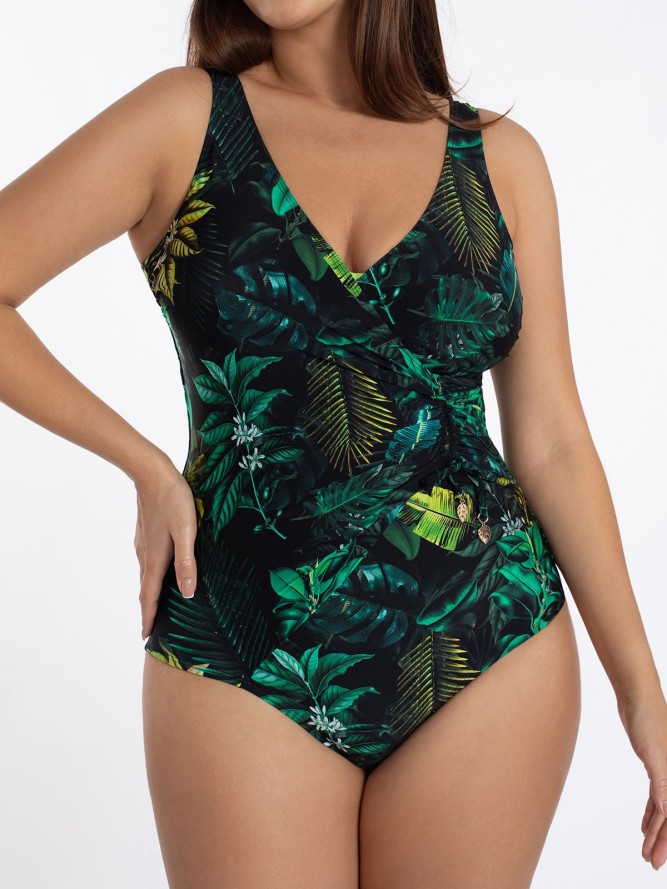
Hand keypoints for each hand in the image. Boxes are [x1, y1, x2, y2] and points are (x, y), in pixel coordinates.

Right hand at [133, 462, 198, 640]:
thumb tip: (188, 592)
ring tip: (156, 605)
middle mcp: (146, 554)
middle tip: (151, 627)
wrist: (151, 473)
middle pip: (146, 588)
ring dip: (150, 592)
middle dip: (149, 609)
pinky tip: (160, 572)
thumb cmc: (173, 500)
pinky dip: (152, 575)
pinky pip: (148, 562)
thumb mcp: (187, 531)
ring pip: (146, 574)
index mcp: (156, 558)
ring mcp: (143, 543)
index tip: (146, 636)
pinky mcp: (146, 533)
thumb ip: (187, 561)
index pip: (150, 595)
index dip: (149, 616)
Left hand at [618, 692, 666, 869]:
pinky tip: (643, 826)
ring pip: (663, 809)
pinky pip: (656, 796)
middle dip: (662, 842)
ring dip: (654, 830)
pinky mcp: (656, 765)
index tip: (658, 861)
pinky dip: (650, 812)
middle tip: (651, 862)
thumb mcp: (656, 755)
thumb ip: (664, 785)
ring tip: (645, 850)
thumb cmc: (649, 721)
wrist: (637, 697)